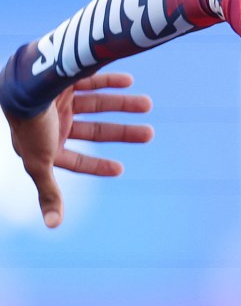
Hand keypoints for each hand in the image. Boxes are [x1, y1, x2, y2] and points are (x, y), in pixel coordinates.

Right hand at [4, 72, 152, 227]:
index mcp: (46, 144)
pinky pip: (91, 80)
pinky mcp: (64, 79)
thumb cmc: (31, 126)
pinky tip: (130, 81)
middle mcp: (54, 123)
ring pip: (97, 104)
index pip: (75, 160)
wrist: (25, 83)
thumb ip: (48, 192)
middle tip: (150, 134)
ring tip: (148, 104)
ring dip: (123, 104)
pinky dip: (110, 80)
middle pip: (95, 131)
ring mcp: (59, 100)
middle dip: (122, 133)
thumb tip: (53, 226)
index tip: (121, 170)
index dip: (97, 166)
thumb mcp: (40, 163)